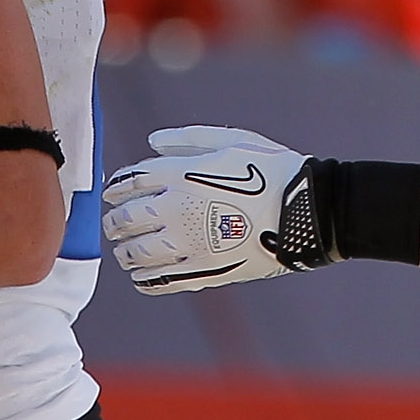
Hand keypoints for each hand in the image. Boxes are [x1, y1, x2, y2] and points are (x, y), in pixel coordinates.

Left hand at [100, 125, 327, 294]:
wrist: (306, 211)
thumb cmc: (272, 169)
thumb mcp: (233, 141)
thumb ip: (188, 139)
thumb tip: (152, 141)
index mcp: (181, 174)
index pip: (129, 182)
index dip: (115, 189)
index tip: (113, 194)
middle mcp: (177, 209)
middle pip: (126, 219)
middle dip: (114, 222)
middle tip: (114, 225)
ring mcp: (188, 243)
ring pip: (137, 253)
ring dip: (124, 252)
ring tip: (125, 252)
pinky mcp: (203, 270)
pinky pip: (160, 280)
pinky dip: (144, 279)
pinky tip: (141, 277)